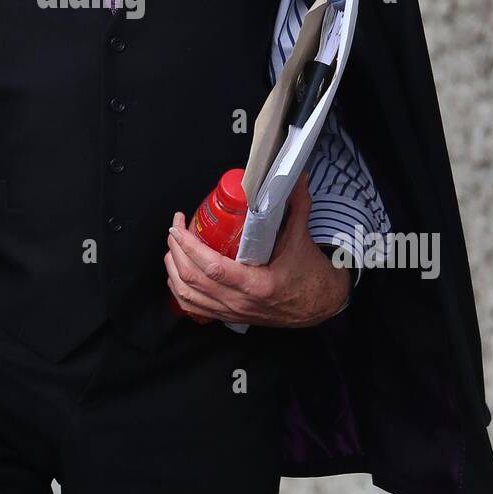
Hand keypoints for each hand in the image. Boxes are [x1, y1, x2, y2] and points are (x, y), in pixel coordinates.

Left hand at [164, 170, 351, 327]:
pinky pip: (194, 308)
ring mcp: (233, 312)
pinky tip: (177, 274)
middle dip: (176, 251)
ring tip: (172, 248)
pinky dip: (180, 290)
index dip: (188, 246)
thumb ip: (297, 206)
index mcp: (256, 285)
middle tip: (175, 229)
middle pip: (192, 280)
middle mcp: (240, 302)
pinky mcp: (230, 316)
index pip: (211, 267)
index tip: (178, 226)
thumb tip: (297, 176)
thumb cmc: (311, 276)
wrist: (320, 305)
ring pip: (187, 296)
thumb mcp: (301, 239)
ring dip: (173, 271)